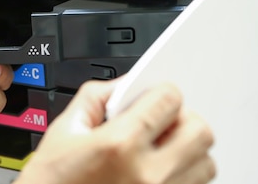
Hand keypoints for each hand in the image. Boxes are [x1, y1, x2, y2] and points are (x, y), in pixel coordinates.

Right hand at [16, 81, 215, 183]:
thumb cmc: (52, 182)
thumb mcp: (64, 129)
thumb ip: (97, 97)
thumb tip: (126, 84)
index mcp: (119, 144)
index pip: (170, 100)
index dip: (161, 92)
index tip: (154, 97)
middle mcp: (147, 174)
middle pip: (200, 131)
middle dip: (183, 120)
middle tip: (162, 123)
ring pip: (205, 164)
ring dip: (188, 152)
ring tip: (162, 152)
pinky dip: (184, 176)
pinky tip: (159, 173)